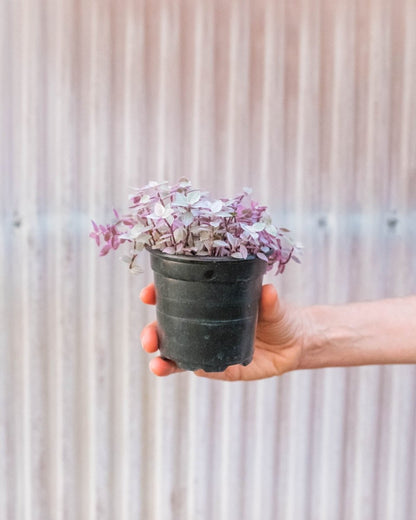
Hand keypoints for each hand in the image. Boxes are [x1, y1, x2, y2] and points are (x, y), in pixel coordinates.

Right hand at [140, 283, 309, 380]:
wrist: (293, 344)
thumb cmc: (279, 316)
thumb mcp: (274, 306)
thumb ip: (269, 302)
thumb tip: (268, 290)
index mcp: (209, 303)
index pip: (177, 296)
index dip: (158, 294)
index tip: (147, 294)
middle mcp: (202, 325)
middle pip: (168, 328)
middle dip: (152, 333)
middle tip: (148, 338)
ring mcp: (208, 347)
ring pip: (177, 353)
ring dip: (162, 358)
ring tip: (155, 363)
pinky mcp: (218, 368)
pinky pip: (199, 368)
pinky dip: (186, 369)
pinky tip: (176, 369)